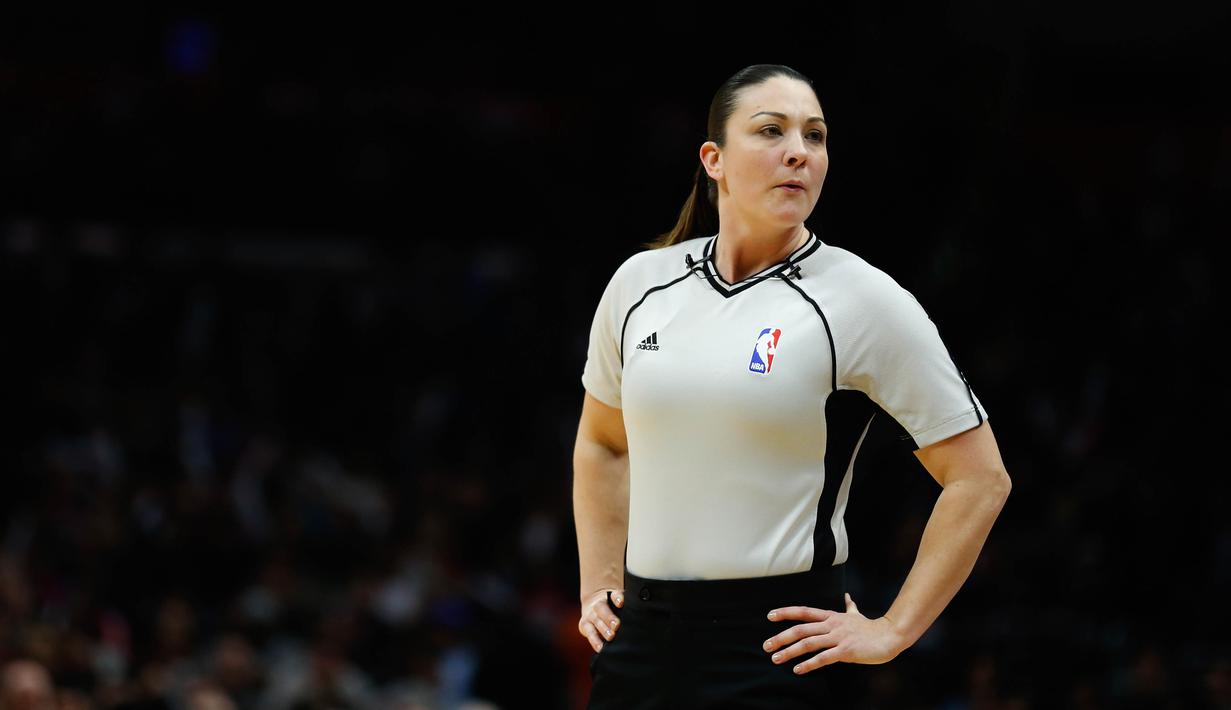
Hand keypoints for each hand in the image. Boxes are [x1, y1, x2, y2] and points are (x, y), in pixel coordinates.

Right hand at [578, 588, 623, 651]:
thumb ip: (625, 604)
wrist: (593, 606)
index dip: (617, 598)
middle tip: (616, 625)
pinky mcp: (584, 626)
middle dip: (609, 617)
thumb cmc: (613, 607)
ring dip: (603, 630)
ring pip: (595, 621)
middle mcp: (597, 605)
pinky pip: (589, 633)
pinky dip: (595, 641)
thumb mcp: (618, 603)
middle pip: (602, 609)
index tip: (621, 603)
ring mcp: (590, 615)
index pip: (614, 595)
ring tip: (611, 637)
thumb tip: (633, 610)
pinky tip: (601, 648)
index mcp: (609, 596)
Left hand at [762, 593, 906, 673]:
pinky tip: (798, 670)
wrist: (889, 636)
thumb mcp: (856, 615)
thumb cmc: (871, 628)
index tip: (770, 616)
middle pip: (801, 629)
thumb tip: (848, 597)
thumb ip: (849, 607)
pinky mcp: (846, 651)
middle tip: (766, 646)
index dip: (786, 613)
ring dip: (790, 652)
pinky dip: (809, 664)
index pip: (804, 612)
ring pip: (809, 643)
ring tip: (776, 659)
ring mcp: (838, 637)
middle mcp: (832, 625)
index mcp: (831, 616)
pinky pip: (823, 658)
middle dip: (781, 637)